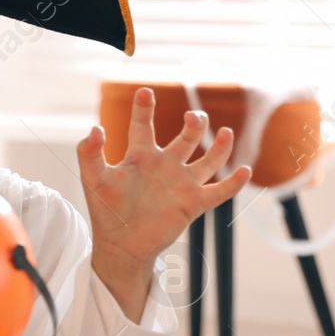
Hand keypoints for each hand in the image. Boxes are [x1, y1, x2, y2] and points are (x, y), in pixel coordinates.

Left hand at [76, 86, 251, 316]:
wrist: (120, 244)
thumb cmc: (105, 210)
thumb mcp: (93, 179)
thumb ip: (89, 153)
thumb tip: (96, 128)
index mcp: (140, 157)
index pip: (143, 125)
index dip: (144, 108)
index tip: (144, 91)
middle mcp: (165, 166)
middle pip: (186, 138)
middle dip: (194, 124)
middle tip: (194, 117)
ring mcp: (181, 184)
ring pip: (208, 160)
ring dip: (220, 146)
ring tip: (226, 132)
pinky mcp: (193, 203)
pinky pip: (219, 191)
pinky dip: (233, 182)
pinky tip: (245, 170)